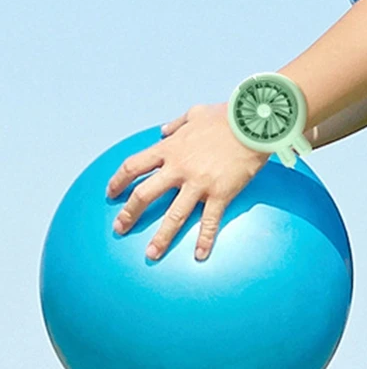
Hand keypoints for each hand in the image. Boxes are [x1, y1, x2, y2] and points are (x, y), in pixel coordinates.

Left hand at [106, 103, 269, 260]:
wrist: (253, 124)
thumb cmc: (226, 117)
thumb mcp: (196, 113)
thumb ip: (177, 124)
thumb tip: (164, 130)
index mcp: (170, 149)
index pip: (133, 166)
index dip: (118, 181)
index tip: (112, 193)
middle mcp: (179, 168)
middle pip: (144, 195)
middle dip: (129, 214)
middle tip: (120, 228)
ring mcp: (198, 183)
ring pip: (173, 215)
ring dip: (161, 237)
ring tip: (151, 254)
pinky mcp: (220, 194)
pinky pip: (209, 222)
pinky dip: (205, 240)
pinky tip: (200, 255)